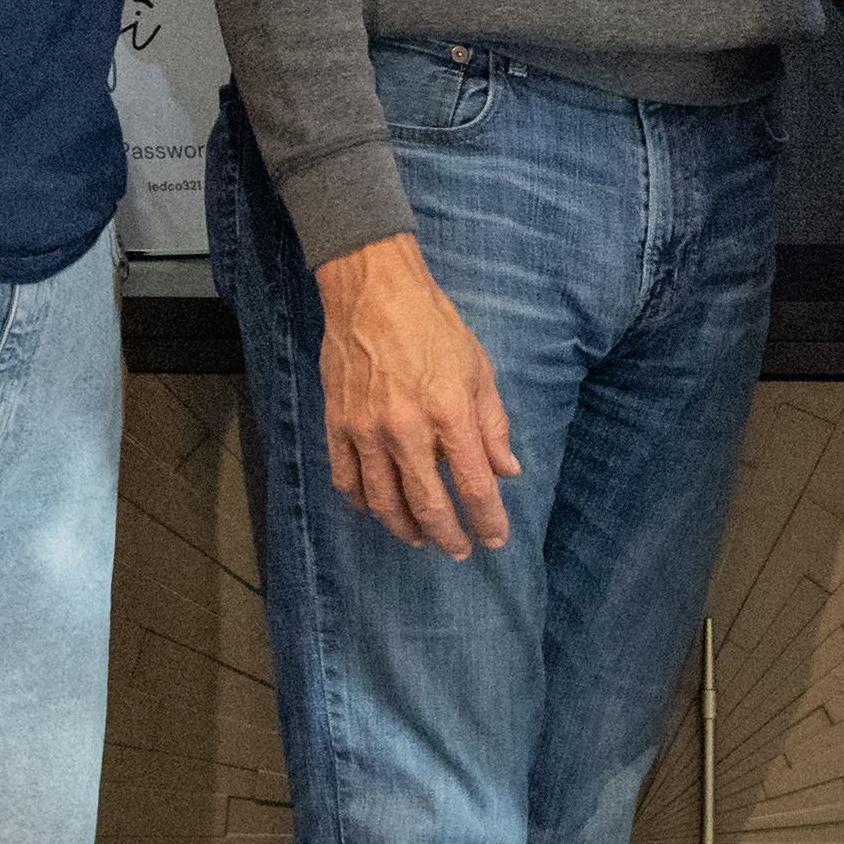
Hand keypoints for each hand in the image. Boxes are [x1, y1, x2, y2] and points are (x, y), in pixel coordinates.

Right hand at [320, 232, 518, 556]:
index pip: (474, 484)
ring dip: (405, 528)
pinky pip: (346, 480)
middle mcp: (406, 429)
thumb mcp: (478, 370)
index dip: (487, 519)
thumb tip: (507, 472)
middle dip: (447, 536)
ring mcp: (365, 430)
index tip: (494, 539)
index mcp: (449, 413)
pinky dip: (363, 503)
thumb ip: (493, 425)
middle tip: (458, 550)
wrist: (373, 292)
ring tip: (420, 538)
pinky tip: (378, 509)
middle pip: (427, 504)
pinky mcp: (336, 424)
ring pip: (382, 501)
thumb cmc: (433, 327)